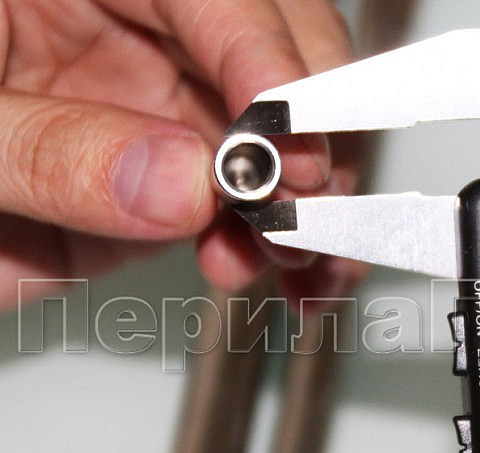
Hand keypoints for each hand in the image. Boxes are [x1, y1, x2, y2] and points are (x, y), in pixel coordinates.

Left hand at [0, 0, 362, 307]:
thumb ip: (52, 151)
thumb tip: (182, 182)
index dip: (264, 52)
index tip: (291, 134)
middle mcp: (129, 29)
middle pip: (270, 53)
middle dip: (308, 133)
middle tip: (312, 202)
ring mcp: (149, 109)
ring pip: (271, 144)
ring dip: (307, 209)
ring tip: (309, 263)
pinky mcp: (157, 183)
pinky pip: (240, 211)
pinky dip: (277, 252)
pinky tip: (289, 281)